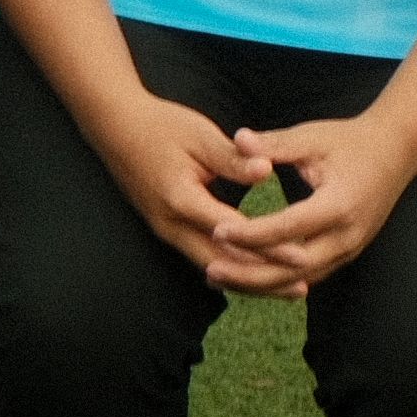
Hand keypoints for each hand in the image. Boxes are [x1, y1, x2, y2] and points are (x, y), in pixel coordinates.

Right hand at [87, 83, 281, 277]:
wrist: (114, 125)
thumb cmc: (160, 125)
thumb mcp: (200, 135)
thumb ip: (234, 158)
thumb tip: (267, 172)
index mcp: (181, 199)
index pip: (235, 232)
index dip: (270, 247)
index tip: (302, 258)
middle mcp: (170, 223)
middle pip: (222, 264)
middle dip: (262, 281)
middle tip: (300, 291)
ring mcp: (164, 230)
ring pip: (211, 266)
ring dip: (247, 281)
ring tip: (283, 291)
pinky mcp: (166, 228)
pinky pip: (201, 257)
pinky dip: (230, 269)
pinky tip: (252, 275)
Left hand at [217, 110, 416, 294]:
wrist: (394, 152)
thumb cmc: (349, 141)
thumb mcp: (312, 137)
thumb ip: (274, 143)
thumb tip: (238, 139)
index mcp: (339, 204)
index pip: (289, 228)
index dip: (251, 234)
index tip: (217, 230)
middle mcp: (347, 235)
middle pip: (294, 269)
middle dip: (251, 274)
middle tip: (210, 270)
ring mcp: (350, 248)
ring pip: (301, 279)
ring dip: (260, 283)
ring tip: (219, 277)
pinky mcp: (346, 252)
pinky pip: (309, 274)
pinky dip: (277, 280)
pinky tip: (246, 277)